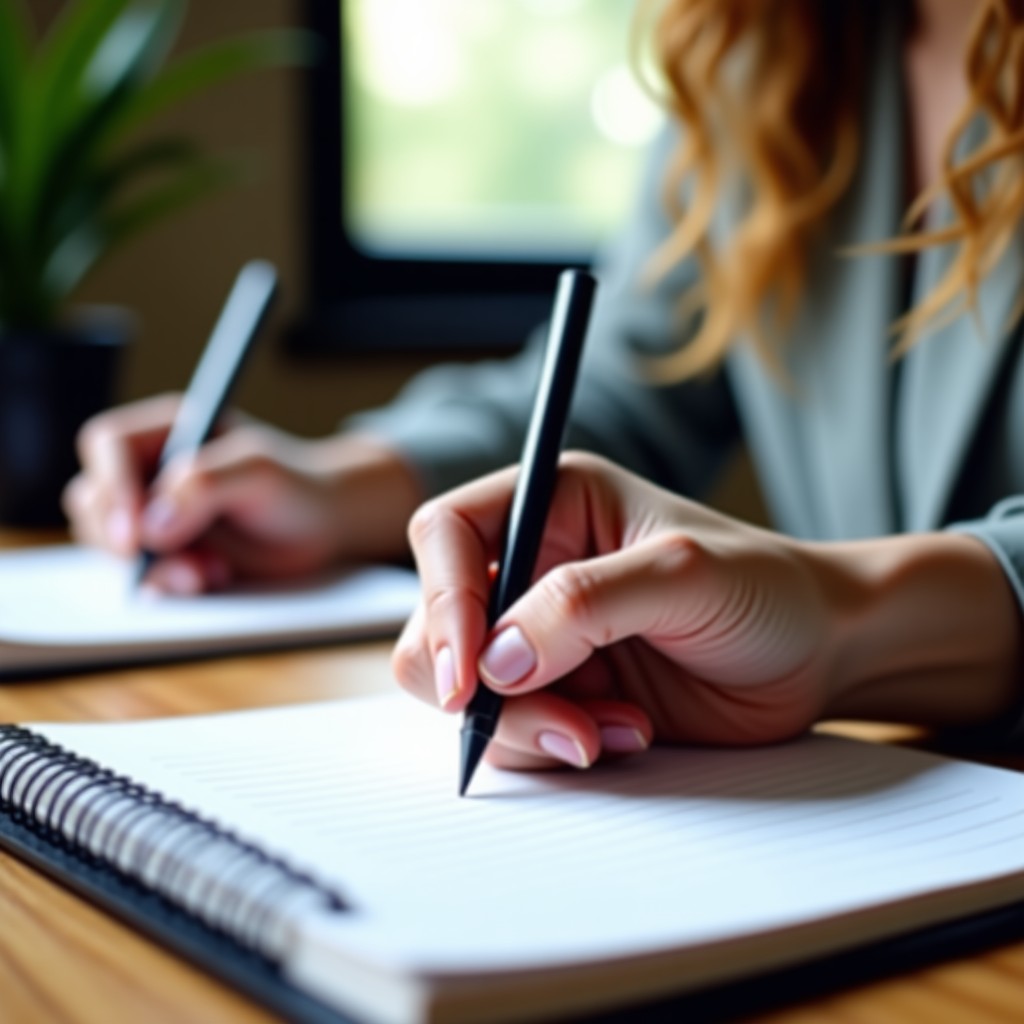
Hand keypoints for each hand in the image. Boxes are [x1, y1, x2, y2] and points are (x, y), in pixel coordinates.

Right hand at [63, 394, 423, 592]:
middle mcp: (150, 468)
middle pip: (94, 498)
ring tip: (212, 574)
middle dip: (128, 541)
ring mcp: (153, 513)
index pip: (108, 444)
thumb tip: (151, 525)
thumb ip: (205, 485)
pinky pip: (139, 573)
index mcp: (167, 428)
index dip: (112, 486)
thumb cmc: (297, 485)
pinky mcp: (165, 551)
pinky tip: (210, 582)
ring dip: (153, 569)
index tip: (135, 533)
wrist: (324, 525)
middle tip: (181, 567)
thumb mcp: (260, 472)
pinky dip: (166, 586)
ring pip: (112, 543)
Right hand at [393, 452, 840, 770]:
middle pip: (438, 624)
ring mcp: (540, 638)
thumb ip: (583, 603)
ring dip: (530, 723)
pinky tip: (626, 732)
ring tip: (614, 726)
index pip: (446, 534)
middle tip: (558, 717)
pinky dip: (558, 745)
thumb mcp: (681, 575)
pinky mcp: (558, 693)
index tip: (469, 672)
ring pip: (467, 692)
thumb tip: (492, 660)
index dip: (442, 600)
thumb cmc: (764, 588)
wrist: (816, 655)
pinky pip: (513, 733)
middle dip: (481, 685)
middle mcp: (532, 568)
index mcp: (551, 505)